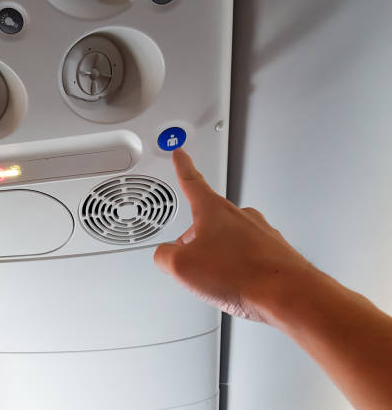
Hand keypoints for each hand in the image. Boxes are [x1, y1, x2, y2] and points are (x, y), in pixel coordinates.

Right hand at [154, 149, 315, 322]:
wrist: (286, 294)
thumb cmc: (242, 275)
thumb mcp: (182, 267)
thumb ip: (164, 256)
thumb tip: (164, 255)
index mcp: (213, 211)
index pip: (192, 181)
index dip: (183, 167)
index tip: (181, 155)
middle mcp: (239, 216)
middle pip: (208, 220)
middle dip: (195, 237)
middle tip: (189, 256)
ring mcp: (259, 233)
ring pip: (228, 240)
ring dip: (217, 255)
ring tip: (218, 279)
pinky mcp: (273, 252)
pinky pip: (247, 257)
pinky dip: (237, 268)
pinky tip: (236, 284)